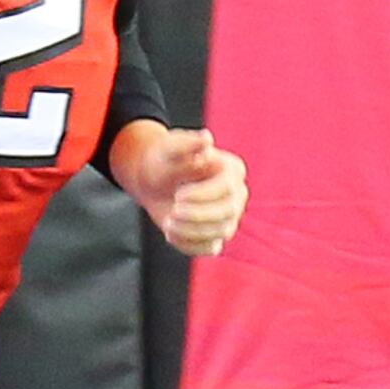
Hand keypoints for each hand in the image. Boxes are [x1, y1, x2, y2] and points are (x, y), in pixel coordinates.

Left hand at [119, 126, 249, 256]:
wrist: (152, 180)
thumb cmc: (164, 160)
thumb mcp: (169, 148)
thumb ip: (187, 144)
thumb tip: (206, 139)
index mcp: (231, 169)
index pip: (227, 187)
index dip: (203, 195)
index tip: (178, 195)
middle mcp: (236, 194)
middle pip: (228, 212)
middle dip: (198, 215)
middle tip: (172, 211)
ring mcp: (228, 217)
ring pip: (221, 232)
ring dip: (191, 231)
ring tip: (168, 222)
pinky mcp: (214, 235)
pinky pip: (210, 249)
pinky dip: (189, 245)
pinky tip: (170, 234)